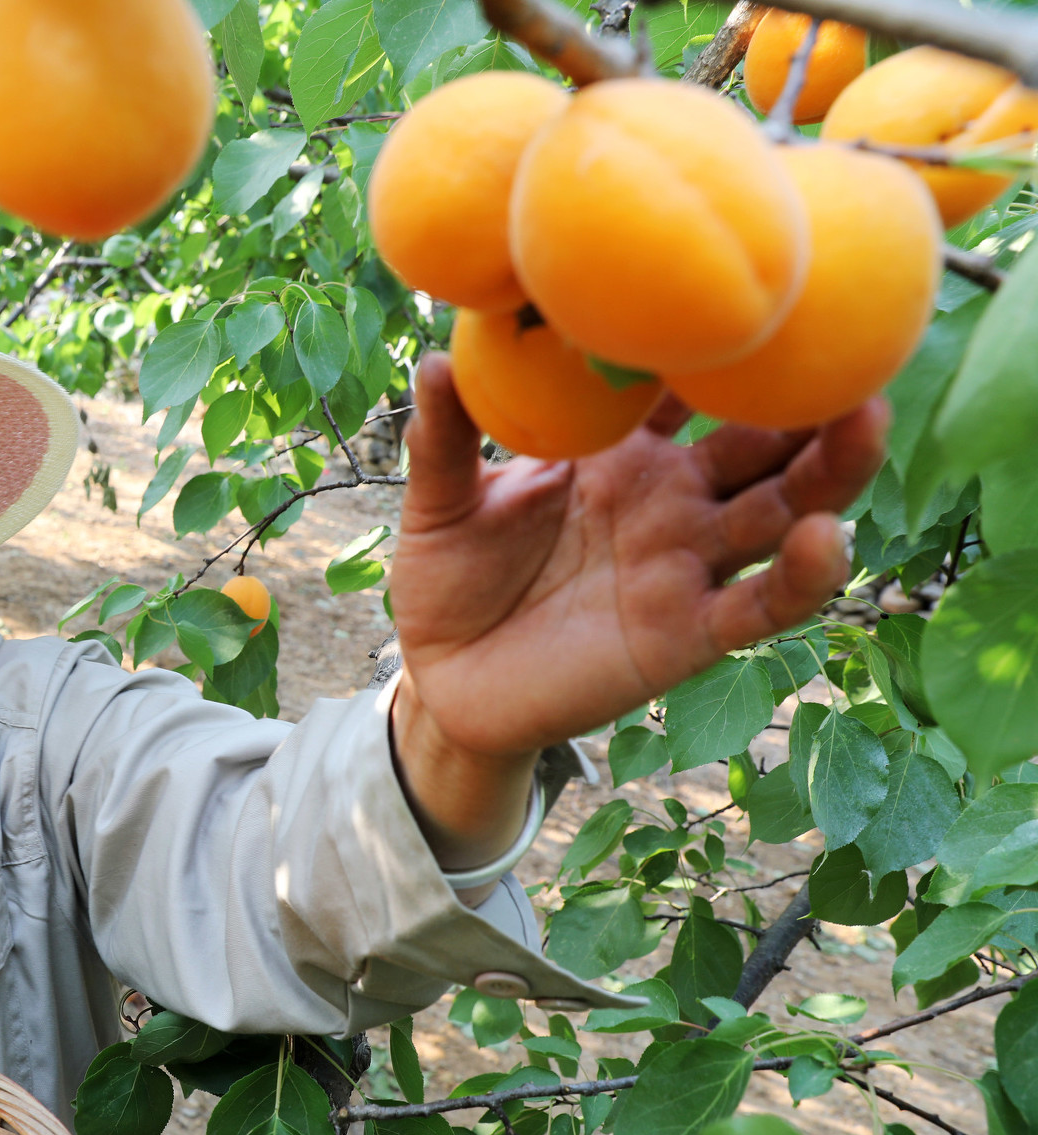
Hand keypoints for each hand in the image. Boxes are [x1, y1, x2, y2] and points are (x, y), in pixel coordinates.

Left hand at [389, 353, 885, 762]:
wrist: (444, 681)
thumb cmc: (449, 580)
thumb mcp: (440, 502)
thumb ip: (446, 437)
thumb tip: (437, 358)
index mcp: (622, 454)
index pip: (688, 386)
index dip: (719, 343)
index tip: (751, 281)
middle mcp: (673, 501)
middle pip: (764, 441)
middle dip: (810, 395)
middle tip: (853, 336)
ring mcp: (687, 566)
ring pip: (782, 511)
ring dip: (832, 468)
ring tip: (868, 416)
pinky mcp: (688, 635)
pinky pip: (759, 605)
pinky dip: (801, 577)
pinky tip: (827, 537)